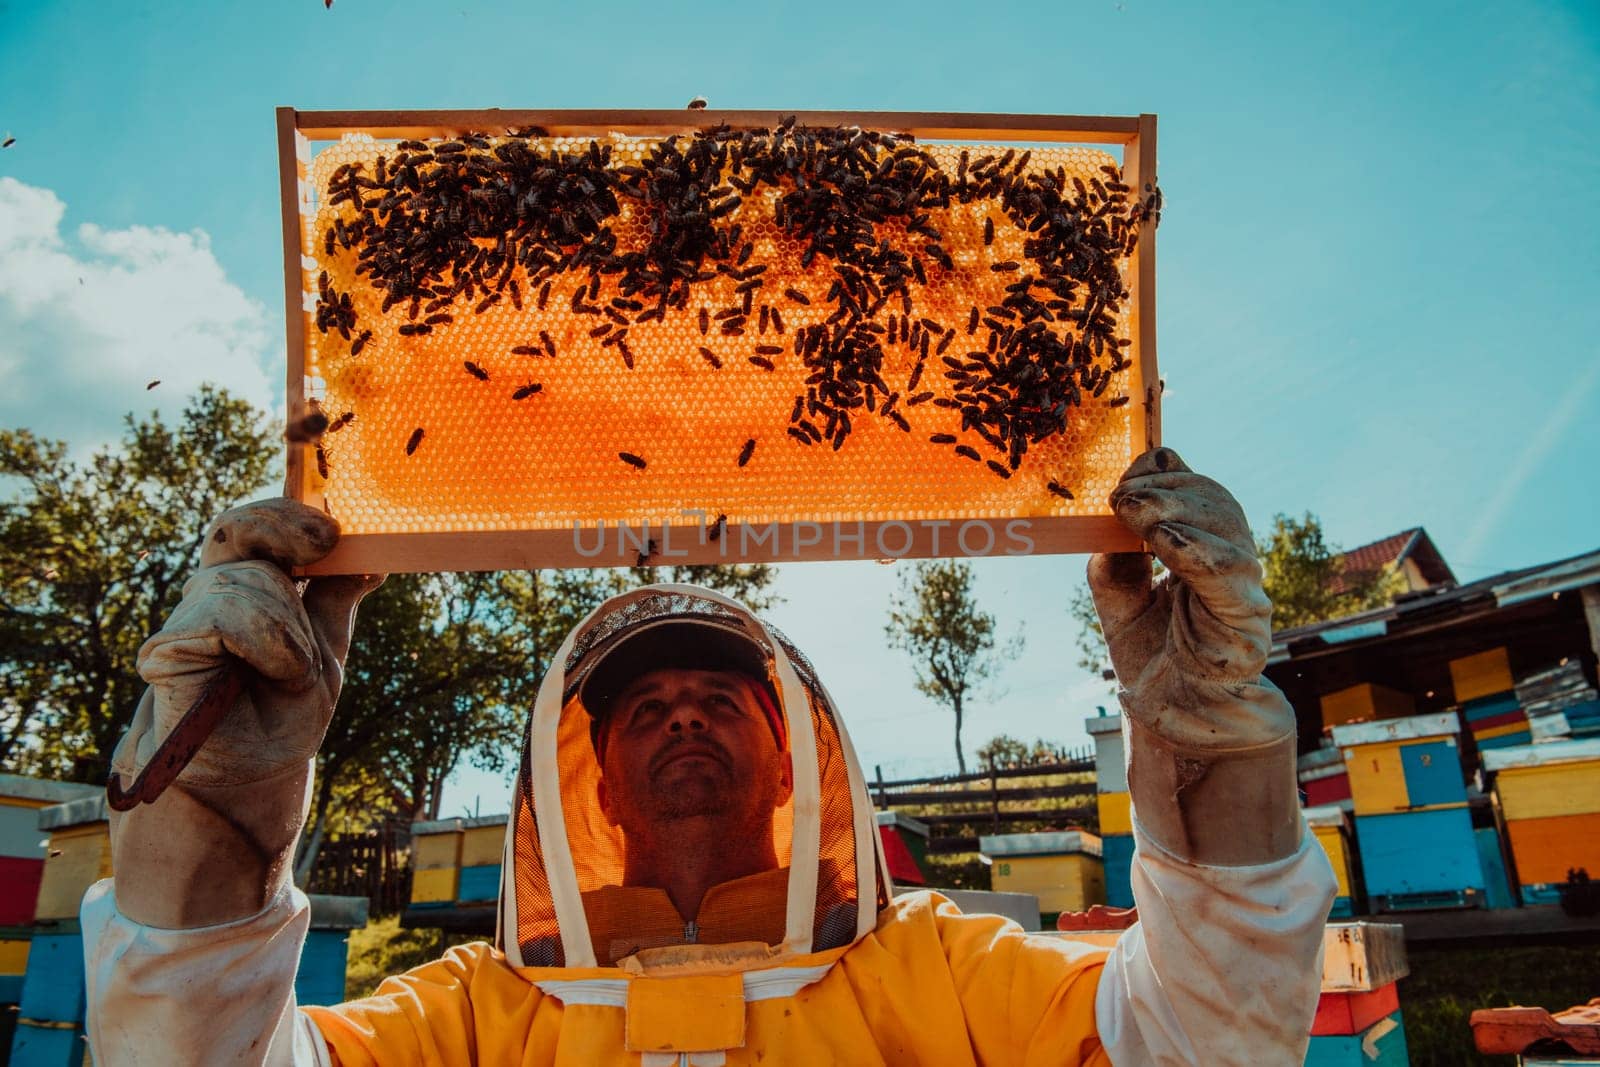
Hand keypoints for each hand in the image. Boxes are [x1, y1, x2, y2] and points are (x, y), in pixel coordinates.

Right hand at [109, 497, 382, 926]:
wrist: (249, 781)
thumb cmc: (281, 720)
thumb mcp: (326, 651)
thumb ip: (335, 600)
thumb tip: (371, 558)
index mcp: (252, 592)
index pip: (259, 528)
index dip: (290, 515)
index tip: (334, 530)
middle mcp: (216, 598)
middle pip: (238, 528)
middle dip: (282, 524)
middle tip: (324, 542)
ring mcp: (190, 620)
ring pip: (246, 578)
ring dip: (288, 621)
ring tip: (295, 669)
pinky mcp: (168, 648)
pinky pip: (226, 613)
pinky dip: (266, 638)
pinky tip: (277, 670)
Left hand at [1086, 447, 1299, 865]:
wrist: (1183, 728)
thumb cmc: (1159, 663)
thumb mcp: (1119, 607)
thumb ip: (1115, 566)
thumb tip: (1108, 524)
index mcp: (1203, 551)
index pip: (1198, 493)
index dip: (1168, 474)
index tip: (1131, 469)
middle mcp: (1231, 566)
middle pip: (1216, 504)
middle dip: (1171, 488)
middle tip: (1126, 490)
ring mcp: (1243, 594)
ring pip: (1227, 534)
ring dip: (1179, 512)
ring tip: (1137, 508)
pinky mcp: (1245, 627)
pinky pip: (1227, 581)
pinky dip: (1198, 553)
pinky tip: (1167, 540)